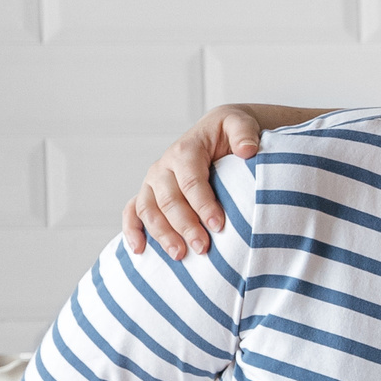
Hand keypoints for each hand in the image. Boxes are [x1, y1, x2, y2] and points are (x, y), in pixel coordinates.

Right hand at [123, 107, 266, 258]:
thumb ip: (244, 134)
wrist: (216, 132)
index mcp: (185, 151)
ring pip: (148, 209)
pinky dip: (132, 230)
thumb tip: (248, 150)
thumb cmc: (229, 132)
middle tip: (202, 248)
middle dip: (185, 226)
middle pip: (169, 200)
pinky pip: (133, 211)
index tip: (219, 226)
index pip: (191, 182)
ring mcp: (153, 182)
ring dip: (161, 234)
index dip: (203, 205)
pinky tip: (139, 250)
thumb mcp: (240, 125)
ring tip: (179, 255)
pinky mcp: (149, 193)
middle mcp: (164, 167)